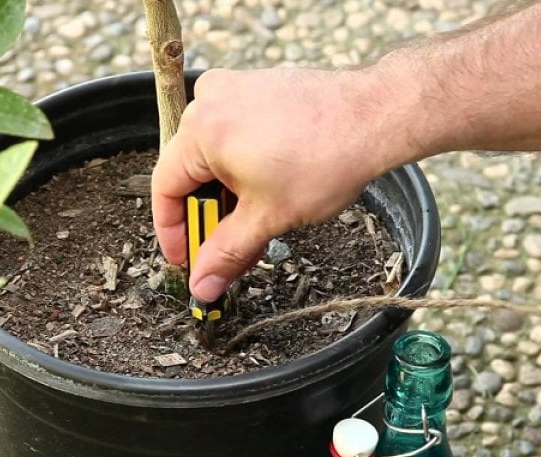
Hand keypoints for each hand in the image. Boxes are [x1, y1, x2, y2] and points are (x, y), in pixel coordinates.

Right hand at [151, 67, 394, 301]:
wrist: (374, 118)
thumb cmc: (326, 159)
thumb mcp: (268, 216)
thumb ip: (227, 253)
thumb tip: (202, 284)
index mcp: (201, 130)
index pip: (165, 188)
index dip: (173, 231)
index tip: (187, 258)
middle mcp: (211, 101)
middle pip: (190, 171)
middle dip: (209, 216)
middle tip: (226, 250)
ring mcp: (237, 89)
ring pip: (215, 155)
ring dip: (229, 193)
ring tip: (256, 222)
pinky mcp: (260, 88)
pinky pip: (236, 134)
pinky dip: (244, 167)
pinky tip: (268, 190)